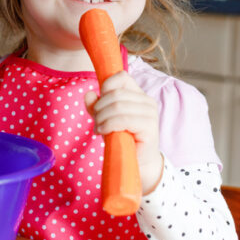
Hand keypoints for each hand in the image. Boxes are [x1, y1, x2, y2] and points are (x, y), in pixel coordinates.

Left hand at [84, 71, 163, 194]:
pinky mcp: (149, 127)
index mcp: (139, 94)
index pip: (122, 77)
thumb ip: (96, 106)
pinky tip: (103, 132)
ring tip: (99, 128)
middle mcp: (147, 100)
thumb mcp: (105, 119)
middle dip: (99, 107)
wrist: (138, 163)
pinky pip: (122, 119)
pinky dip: (108, 125)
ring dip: (102, 117)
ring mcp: (150, 113)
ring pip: (117, 105)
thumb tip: (88, 94)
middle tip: (96, 121)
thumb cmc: (122, 139)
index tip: (99, 104)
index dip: (106, 86)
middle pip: (115, 93)